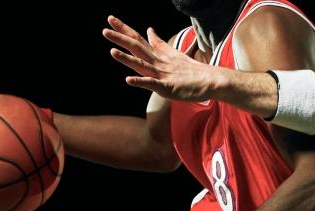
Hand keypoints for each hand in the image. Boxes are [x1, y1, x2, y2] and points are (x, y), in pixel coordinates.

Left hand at [103, 15, 221, 100]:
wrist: (210, 81)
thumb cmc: (190, 70)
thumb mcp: (172, 54)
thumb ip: (158, 43)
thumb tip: (149, 30)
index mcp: (158, 54)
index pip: (138, 39)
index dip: (124, 29)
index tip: (111, 19)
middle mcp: (158, 61)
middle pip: (137, 48)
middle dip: (121, 39)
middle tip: (105, 30)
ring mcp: (162, 74)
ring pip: (142, 65)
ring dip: (127, 59)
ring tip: (113, 51)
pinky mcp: (167, 87)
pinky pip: (151, 84)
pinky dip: (140, 81)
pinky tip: (128, 80)